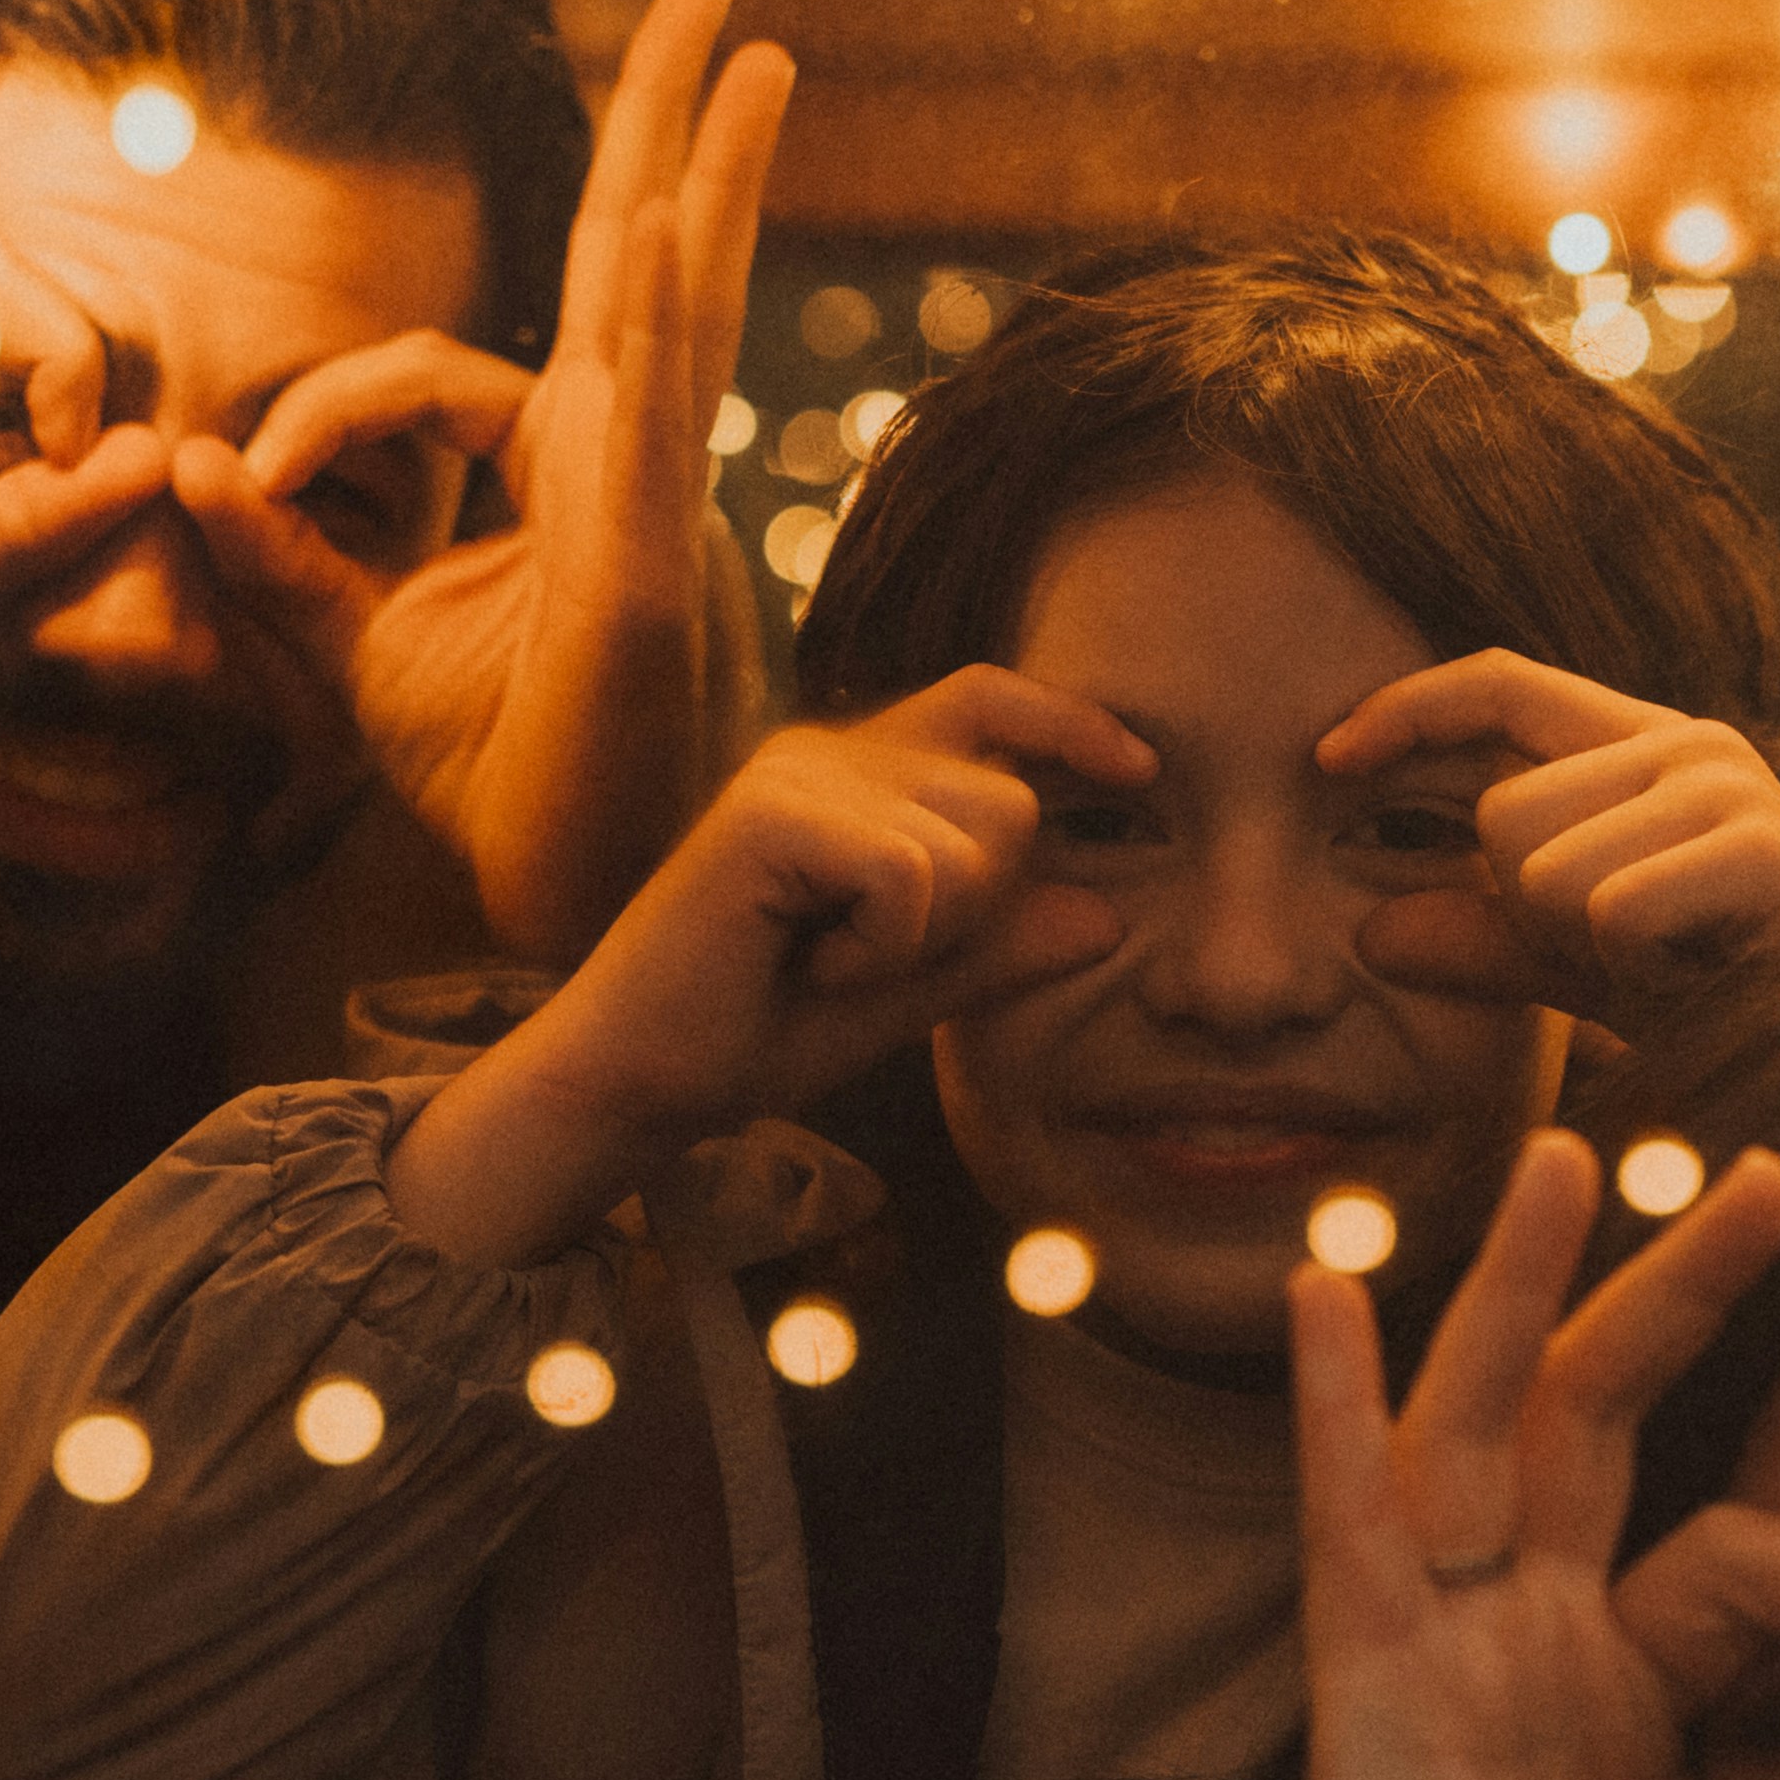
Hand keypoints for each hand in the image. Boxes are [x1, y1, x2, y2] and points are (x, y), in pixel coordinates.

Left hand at [182, 0, 785, 962]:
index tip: (233, 482)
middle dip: (670, 125)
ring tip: (745, 45)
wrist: (571, 907)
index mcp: (567, 483)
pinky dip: (671, 303)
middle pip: (646, 262)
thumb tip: (181, 470)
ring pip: (679, 302)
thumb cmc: (499, 786)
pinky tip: (685, 211)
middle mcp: (628, 469)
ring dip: (707, 164)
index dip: (323, 406)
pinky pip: (659, 407)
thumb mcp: (354, 659)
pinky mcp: (649, 560)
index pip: (443, 377)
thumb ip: (281, 563)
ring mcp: (655, 504)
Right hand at [384, 671, 1142, 1265]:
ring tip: (829, 960)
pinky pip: (912, 879)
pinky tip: (808, 965)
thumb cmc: (757, 1031)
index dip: (1069, 722)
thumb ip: (998, 950)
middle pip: (1009, 801)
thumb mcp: (907, 993)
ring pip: (973, 846)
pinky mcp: (770, 815)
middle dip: (982, 906)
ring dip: (926, 938)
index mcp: (856, 770)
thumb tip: (1109, 916)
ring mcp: (796, 773)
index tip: (1143, 773)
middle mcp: (827, 749)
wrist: (637, 1079)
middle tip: (874, 956)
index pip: (986, 700)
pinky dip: (883, 949)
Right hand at [1179, 1129, 1779, 1779]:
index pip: (1753, 1562)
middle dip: (1682, 1291)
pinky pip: (1351, 1527)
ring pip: (1486, 1430)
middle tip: (1773, 1173)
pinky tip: (1324, 1297)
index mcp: (1635, 1693)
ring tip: (1568, 1158)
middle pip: (1606, 1422)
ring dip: (1525, 1293)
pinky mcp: (1373, 1691)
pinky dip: (1332, 1408)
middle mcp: (1536, 1643)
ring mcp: (1447, 1653)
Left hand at [1326, 654, 1779, 1024]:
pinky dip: (1632, 968)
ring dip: (1580, 943)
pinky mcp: (1759, 848)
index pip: (1499, 685)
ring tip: (1667, 962)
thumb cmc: (1723, 1005)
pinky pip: (1608, 911)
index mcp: (1643, 748)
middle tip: (1624, 951)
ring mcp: (1727, 788)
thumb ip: (1486, 944)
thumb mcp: (1582, 972)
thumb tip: (1371, 934)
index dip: (1408, 710)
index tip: (1327, 759)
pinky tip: (1697, 977)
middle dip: (1526, 907)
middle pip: (1502, 810)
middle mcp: (1687, 745)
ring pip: (1542, 867)